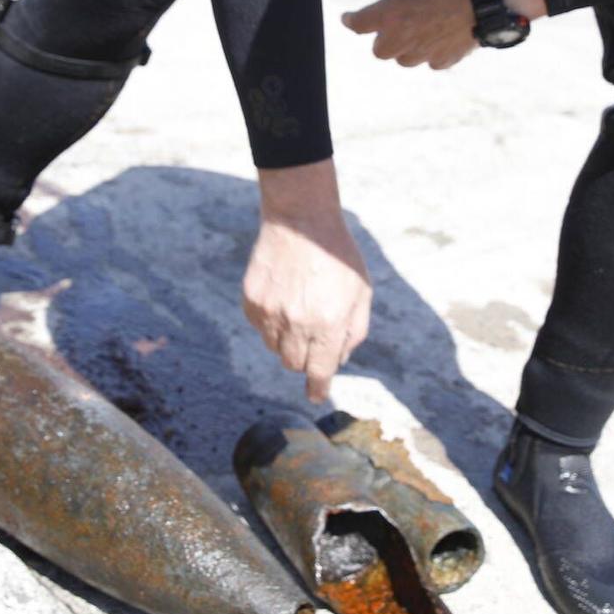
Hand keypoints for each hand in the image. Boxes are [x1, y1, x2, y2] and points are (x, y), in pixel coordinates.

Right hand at [243, 163, 371, 401]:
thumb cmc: (337, 255)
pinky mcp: (251, 299)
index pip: (318, 371)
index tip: (315, 395)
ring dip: (287, 340)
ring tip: (298, 311)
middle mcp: (296, 323)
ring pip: (274, 347)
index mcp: (327, 323)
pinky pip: (259, 326)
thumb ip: (354, 331)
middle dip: (305, 358)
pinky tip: (282, 299)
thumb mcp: (361, 292)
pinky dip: (270, 322)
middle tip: (312, 338)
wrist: (301, 218)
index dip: (317, 387)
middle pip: (293, 363)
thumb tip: (339, 360)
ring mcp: (270, 311)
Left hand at [341, 0, 475, 69]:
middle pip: (379, 51)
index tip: (347, 18)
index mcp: (389, 16)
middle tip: (390, 26)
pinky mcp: (445, 59)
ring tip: (415, 32)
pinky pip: (430, 62)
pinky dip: (430, 53)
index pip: (358, 24)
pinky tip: (438, 38)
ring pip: (404, 60)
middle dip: (381, 39)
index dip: (350, 20)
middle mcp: (402, 39)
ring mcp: (424, 53)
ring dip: (404, 48)